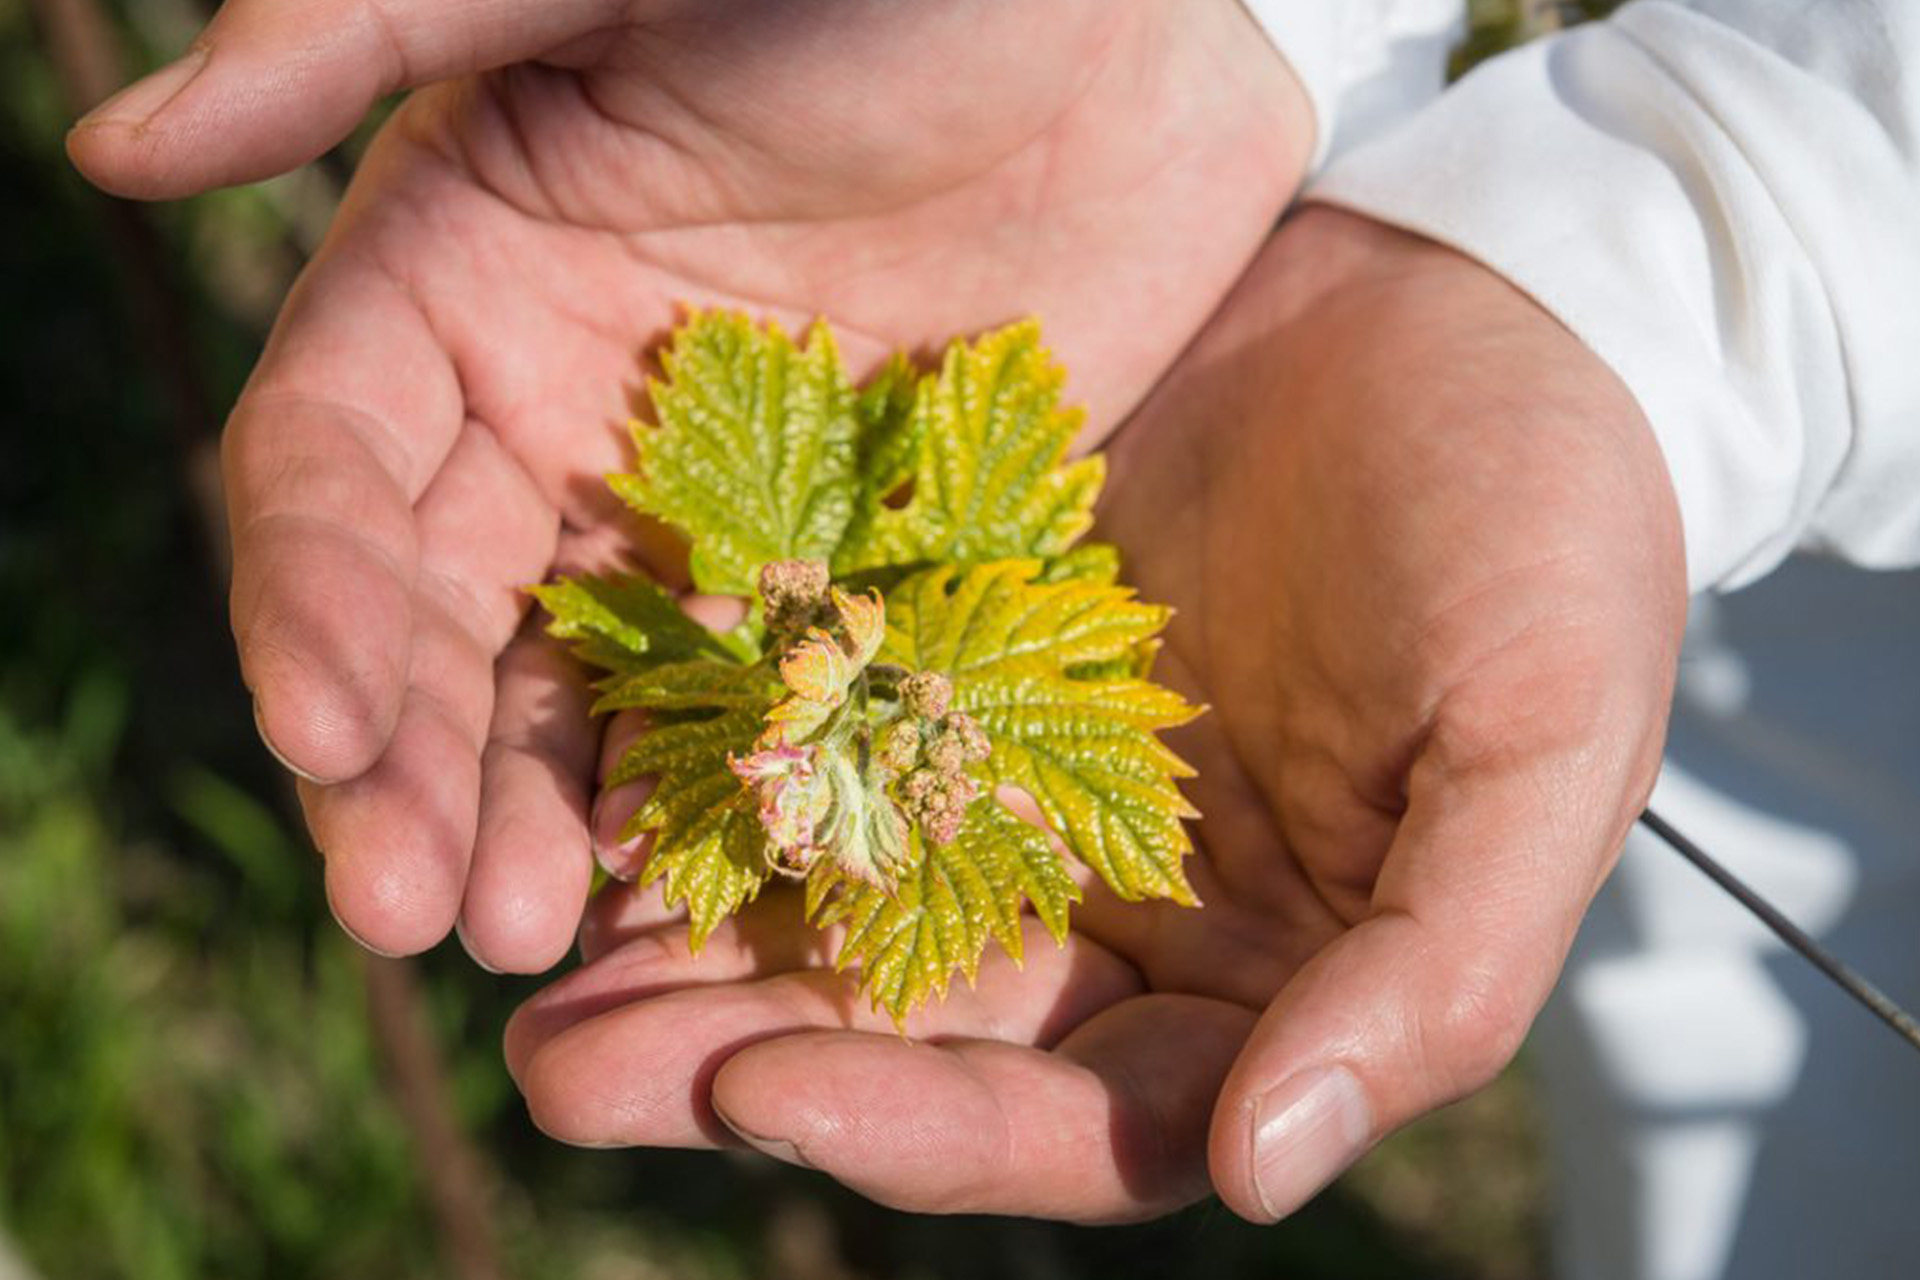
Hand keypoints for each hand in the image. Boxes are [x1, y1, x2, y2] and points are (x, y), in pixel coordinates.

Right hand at [69, 0, 1307, 967]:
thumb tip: (116, 149)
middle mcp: (556, 419)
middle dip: (411, 768)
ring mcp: (704, 510)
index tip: (323, 735)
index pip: (332, 474)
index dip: (310, 606)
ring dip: (541, 818)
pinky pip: (768, 702)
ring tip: (532, 942)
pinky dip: (728, 797)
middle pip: (440, 622)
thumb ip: (369, 35)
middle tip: (419, 916)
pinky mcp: (849, 563)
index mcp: (457, 284)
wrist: (1125, 14)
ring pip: (586, 693)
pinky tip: (701, 898)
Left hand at [501, 207, 1687, 1222]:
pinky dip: (722, 760)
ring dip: (684, 936)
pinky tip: (596, 776)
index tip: (763, 1088)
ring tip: (522, 954)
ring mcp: (1027, 774)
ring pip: (837, 892)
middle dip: (737, 1059)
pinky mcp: (958, 641)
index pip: (1079, 1115)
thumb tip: (1270, 1170)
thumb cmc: (1549, 534)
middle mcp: (1122, 905)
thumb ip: (1435, 977)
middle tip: (560, 1073)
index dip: (923, 1125)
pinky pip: (824, 721)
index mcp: (1261, 978)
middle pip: (913, 1031)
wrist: (1473, 306)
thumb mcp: (1540, 753)